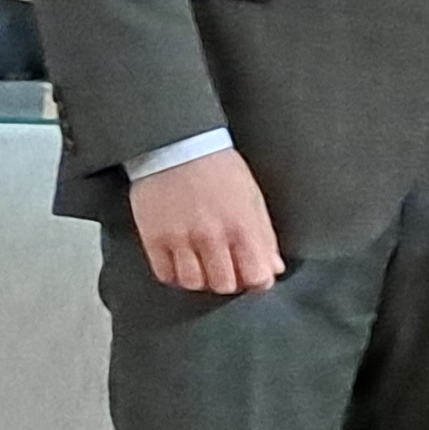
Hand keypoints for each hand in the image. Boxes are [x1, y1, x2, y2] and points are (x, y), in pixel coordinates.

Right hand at [129, 147, 283, 294]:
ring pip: (194, 283)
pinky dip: (174, 274)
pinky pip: (165, 274)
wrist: (178, 144)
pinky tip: (181, 261)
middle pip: (224, 285)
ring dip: (201, 279)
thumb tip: (273, 267)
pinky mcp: (154, 238)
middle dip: (229, 281)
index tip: (253, 276)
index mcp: (241, 226)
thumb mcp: (252, 196)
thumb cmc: (217, 167)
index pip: (256, 277)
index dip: (257, 281)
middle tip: (226, 269)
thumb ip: (264, 236)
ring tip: (202, 264)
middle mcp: (212, 236)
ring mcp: (181, 239)